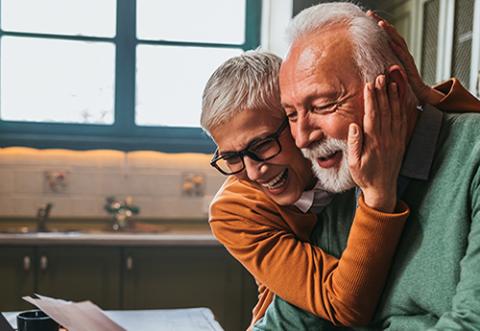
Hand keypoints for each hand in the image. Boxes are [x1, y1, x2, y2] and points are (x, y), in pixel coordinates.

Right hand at [347, 75, 406, 211]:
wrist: (382, 189)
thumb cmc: (365, 176)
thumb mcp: (353, 163)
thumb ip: (354, 143)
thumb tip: (353, 125)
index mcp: (373, 143)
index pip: (372, 116)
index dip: (371, 100)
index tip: (369, 86)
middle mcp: (386, 138)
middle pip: (385, 111)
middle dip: (382, 92)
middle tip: (380, 76)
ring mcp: (395, 139)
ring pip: (395, 113)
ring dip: (393, 96)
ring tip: (390, 81)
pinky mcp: (400, 141)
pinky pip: (402, 120)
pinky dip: (401, 107)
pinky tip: (399, 97)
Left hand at [367, 10, 444, 104]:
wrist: (418, 95)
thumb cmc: (402, 84)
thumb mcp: (388, 72)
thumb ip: (381, 65)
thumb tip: (368, 60)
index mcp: (396, 53)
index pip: (385, 36)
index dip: (377, 27)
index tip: (367, 17)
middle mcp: (402, 52)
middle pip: (391, 34)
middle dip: (381, 23)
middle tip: (370, 14)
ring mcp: (407, 58)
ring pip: (398, 41)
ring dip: (389, 32)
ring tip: (380, 23)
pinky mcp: (410, 67)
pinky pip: (403, 56)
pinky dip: (397, 48)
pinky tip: (391, 42)